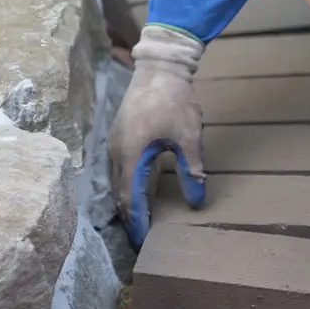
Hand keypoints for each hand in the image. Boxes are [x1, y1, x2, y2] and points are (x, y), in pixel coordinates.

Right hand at [108, 25, 206, 249]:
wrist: (158, 68)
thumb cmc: (174, 101)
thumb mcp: (188, 138)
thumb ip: (191, 171)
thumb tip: (196, 201)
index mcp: (130, 155)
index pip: (129, 198)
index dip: (137, 222)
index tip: (144, 240)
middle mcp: (115, 152)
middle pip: (118, 193)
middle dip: (129, 216)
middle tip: (141, 236)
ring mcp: (113, 143)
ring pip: (115, 181)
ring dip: (125, 201)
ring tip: (139, 218)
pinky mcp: (117, 136)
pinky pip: (116, 168)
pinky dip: (124, 185)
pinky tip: (137, 190)